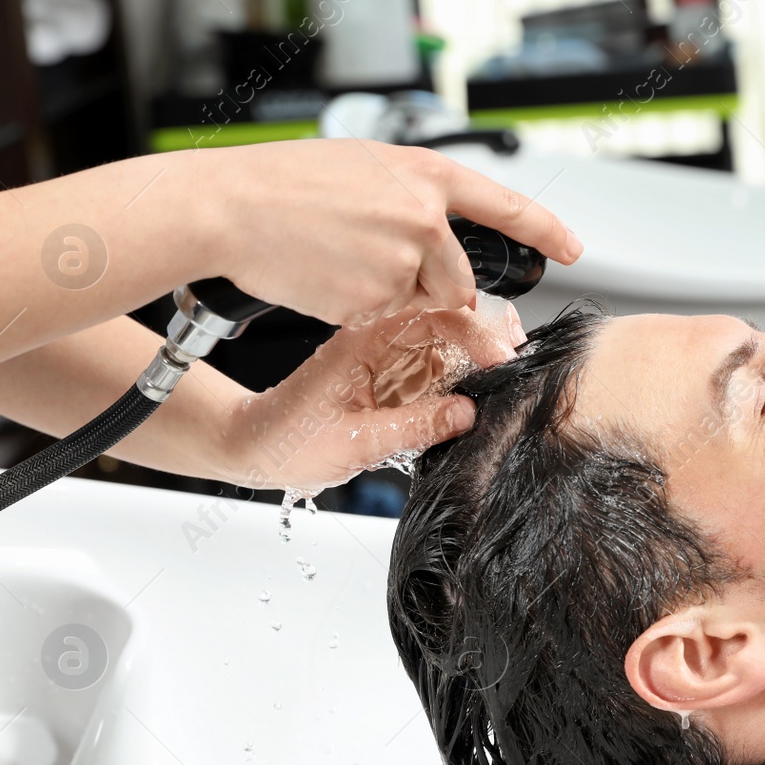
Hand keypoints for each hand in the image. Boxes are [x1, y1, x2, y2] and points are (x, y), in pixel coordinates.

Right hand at [203, 140, 580, 325]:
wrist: (228, 207)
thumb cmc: (279, 184)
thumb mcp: (360, 168)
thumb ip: (408, 197)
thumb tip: (436, 235)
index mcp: (424, 173)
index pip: (504, 203)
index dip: (543, 229)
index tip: (573, 248)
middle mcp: (424, 216)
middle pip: (458, 281)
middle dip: (429, 290)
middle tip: (374, 269)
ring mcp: (404, 259)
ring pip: (419, 304)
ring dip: (389, 299)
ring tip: (338, 263)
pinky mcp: (376, 299)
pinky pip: (381, 321)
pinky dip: (355, 311)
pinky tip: (324, 278)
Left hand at [217, 295, 526, 491]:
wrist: (250, 446)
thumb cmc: (285, 440)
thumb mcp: (354, 442)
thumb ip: (414, 427)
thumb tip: (468, 414)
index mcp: (366, 341)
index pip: (436, 319)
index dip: (477, 335)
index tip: (503, 359)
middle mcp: (377, 339)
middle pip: (448, 320)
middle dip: (486, 336)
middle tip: (514, 359)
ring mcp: (384, 355)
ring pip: (445, 342)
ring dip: (476, 356)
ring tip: (502, 374)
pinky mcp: (387, 375)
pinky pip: (432, 366)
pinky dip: (458, 376)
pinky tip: (472, 390)